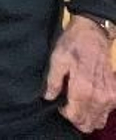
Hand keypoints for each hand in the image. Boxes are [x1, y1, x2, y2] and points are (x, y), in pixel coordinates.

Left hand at [43, 16, 115, 132]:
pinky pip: (107, 112)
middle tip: (67, 106)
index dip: (65, 114)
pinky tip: (88, 101)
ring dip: (87, 117)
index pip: (75, 116)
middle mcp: (99, 96)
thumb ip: (53, 81)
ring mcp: (109, 96)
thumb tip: (48, 97)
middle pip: (88, 122)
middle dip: (76, 119)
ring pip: (99, 120)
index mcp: (83, 89)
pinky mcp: (115, 93)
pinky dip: (97, 111)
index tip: (59, 104)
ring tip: (77, 104)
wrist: (92, 34)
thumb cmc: (73, 45)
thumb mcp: (57, 59)